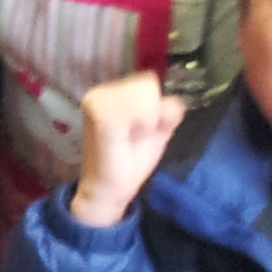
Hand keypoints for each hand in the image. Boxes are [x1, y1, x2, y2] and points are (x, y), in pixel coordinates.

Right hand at [71, 72, 186, 228]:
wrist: (108, 190)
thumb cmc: (130, 161)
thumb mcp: (158, 131)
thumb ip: (169, 112)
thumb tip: (174, 103)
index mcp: (112, 93)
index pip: (148, 81)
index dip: (155, 106)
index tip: (143, 128)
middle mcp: (101, 91)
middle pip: (147, 83)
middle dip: (152, 111)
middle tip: (137, 134)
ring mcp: (97, 100)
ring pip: (144, 91)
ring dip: (148, 117)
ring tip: (132, 136)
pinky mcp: (99, 114)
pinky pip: (135, 106)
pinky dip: (142, 122)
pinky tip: (128, 138)